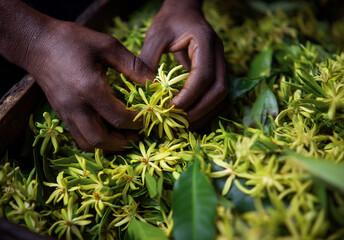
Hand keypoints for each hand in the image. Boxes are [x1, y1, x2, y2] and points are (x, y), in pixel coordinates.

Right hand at [26, 21, 153, 150]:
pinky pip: (79, 137)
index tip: (150, 117)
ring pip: (88, 144)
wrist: (37, 43)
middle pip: (101, 140)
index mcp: (89, 89)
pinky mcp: (61, 114)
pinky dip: (96, 141)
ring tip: (125, 137)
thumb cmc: (73, 41)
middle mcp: (76, 106)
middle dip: (123, 143)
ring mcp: (66, 113)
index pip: (118, 118)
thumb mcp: (108, 46)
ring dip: (109, 146)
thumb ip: (133, 66)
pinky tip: (107, 131)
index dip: (138, 122)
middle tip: (138, 135)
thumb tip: (155, 83)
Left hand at [139, 0, 227, 127]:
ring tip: (184, 123)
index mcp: (205, 42)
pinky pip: (217, 96)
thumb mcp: (155, 36)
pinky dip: (206, 109)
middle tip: (179, 121)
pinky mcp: (218, 72)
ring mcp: (221, 64)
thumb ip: (149, 59)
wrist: (185, 12)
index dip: (189, 95)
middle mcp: (218, 55)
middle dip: (200, 110)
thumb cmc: (170, 21)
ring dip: (205, 113)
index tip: (172, 107)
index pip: (203, 75)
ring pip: (222, 96)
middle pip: (219, 90)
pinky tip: (191, 116)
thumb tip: (145, 90)